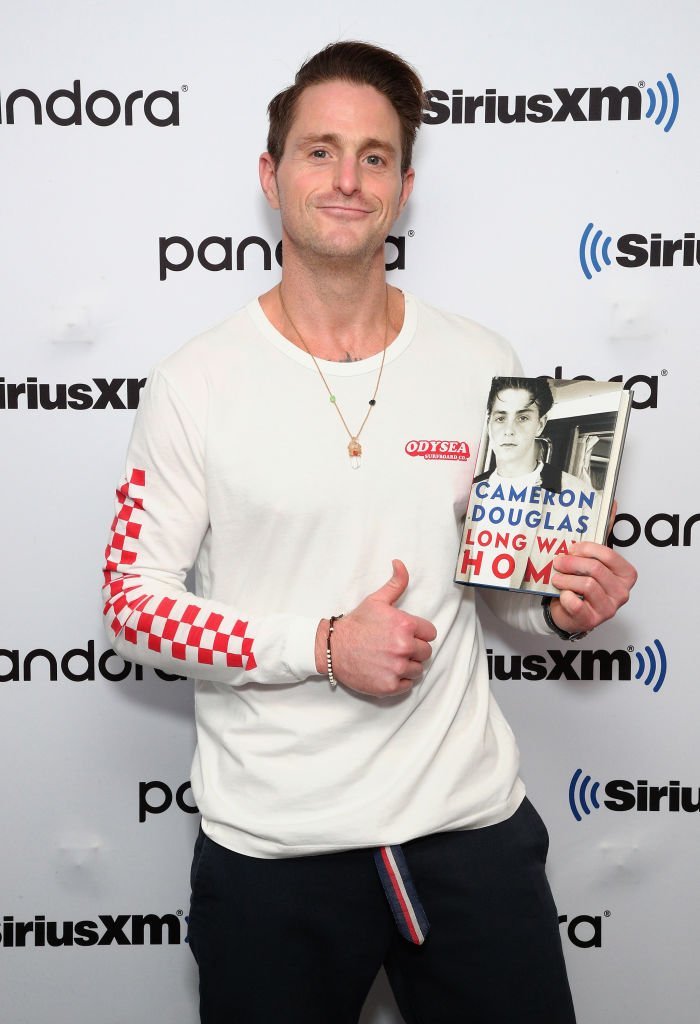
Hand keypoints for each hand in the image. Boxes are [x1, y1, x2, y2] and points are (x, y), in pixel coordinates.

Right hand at [314, 560, 436, 697]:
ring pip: (418, 670)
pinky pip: (408, 685)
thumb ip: (395, 583)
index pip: (430, 633)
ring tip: (390, 659)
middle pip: (426, 652)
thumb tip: (400, 563)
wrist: (333, 647)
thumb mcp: (376, 600)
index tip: (406, 634)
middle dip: (414, 650)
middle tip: (396, 647)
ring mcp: (397, 668)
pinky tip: (387, 671)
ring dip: (408, 665)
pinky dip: (400, 681)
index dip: (419, 633)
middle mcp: (404, 647)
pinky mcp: (390, 686)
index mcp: (406, 625)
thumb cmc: (356, 623)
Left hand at [549, 508, 636, 633]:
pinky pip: (575, 603)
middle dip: (571, 563)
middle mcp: (622, 592)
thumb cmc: (583, 582)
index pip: (608, 554)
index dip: (586, 549)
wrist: (568, 610)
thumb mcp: (594, 558)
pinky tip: (563, 595)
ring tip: (558, 578)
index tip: (572, 548)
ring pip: (585, 584)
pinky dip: (565, 596)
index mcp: (626, 575)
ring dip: (565, 579)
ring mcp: (609, 608)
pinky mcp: (592, 620)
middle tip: (558, 561)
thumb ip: (604, 533)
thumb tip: (612, 504)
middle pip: (594, 569)